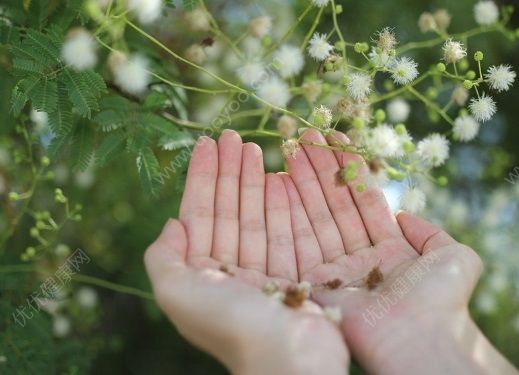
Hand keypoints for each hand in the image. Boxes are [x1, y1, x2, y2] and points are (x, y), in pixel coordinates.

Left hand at [144, 130, 347, 373]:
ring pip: (258, 217)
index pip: (200, 216)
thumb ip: (164, 258)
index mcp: (202, 276)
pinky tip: (281, 178)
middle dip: (229, 172)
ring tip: (256, 147)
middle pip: (229, 210)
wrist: (288, 360)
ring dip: (255, 182)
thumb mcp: (178, 294)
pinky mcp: (296, 274)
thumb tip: (171, 224)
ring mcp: (265, 272)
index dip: (202, 178)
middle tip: (233, 135)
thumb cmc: (230, 326)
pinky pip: (288, 232)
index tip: (207, 144)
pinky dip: (284, 205)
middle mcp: (232, 272)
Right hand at [283, 129, 517, 373]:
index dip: (350, 171)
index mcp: (389, 252)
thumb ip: (432, 233)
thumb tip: (406, 216)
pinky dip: (289, 212)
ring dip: (304, 182)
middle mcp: (360, 259)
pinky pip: (299, 242)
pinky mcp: (314, 285)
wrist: (421, 340)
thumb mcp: (453, 256)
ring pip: (316, 218)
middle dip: (322, 169)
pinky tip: (280, 180)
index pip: (364, 202)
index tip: (336, 140)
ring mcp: (336, 271)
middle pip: (336, 205)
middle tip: (307, 134)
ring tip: (293, 147)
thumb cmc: (442, 300)